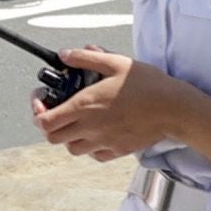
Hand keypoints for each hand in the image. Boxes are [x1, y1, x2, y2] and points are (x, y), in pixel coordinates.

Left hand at [31, 50, 166, 162]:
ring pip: (72, 149)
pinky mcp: (117, 151)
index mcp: (85, 106)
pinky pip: (94, 155)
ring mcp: (103, 142)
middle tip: (57, 111)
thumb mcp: (115, 62)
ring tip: (78, 122)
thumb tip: (65, 55)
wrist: (173, 108)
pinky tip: (97, 133)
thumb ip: (85, 58)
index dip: (37, 111)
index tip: (42, 100)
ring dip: (69, 137)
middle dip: (50, 125)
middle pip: (52, 138)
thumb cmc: (147, 85)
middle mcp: (90, 128)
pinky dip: (90, 147)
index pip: (45, 120)